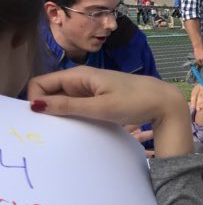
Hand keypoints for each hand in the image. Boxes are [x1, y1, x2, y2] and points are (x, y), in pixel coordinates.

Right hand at [27, 68, 191, 157]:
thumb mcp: (101, 107)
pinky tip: (80, 125)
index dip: (35, 100)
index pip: (40, 83)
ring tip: (67, 129)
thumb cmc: (135, 102)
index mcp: (78, 76)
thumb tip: (36, 105)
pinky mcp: (98, 97)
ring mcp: (90, 88)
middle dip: (46, 108)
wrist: (164, 102)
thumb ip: (68, 106)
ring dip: (60, 113)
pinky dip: (73, 114)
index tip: (42, 120)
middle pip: (50, 91)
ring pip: (63, 99)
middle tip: (52, 129)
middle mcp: (81, 79)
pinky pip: (77, 104)